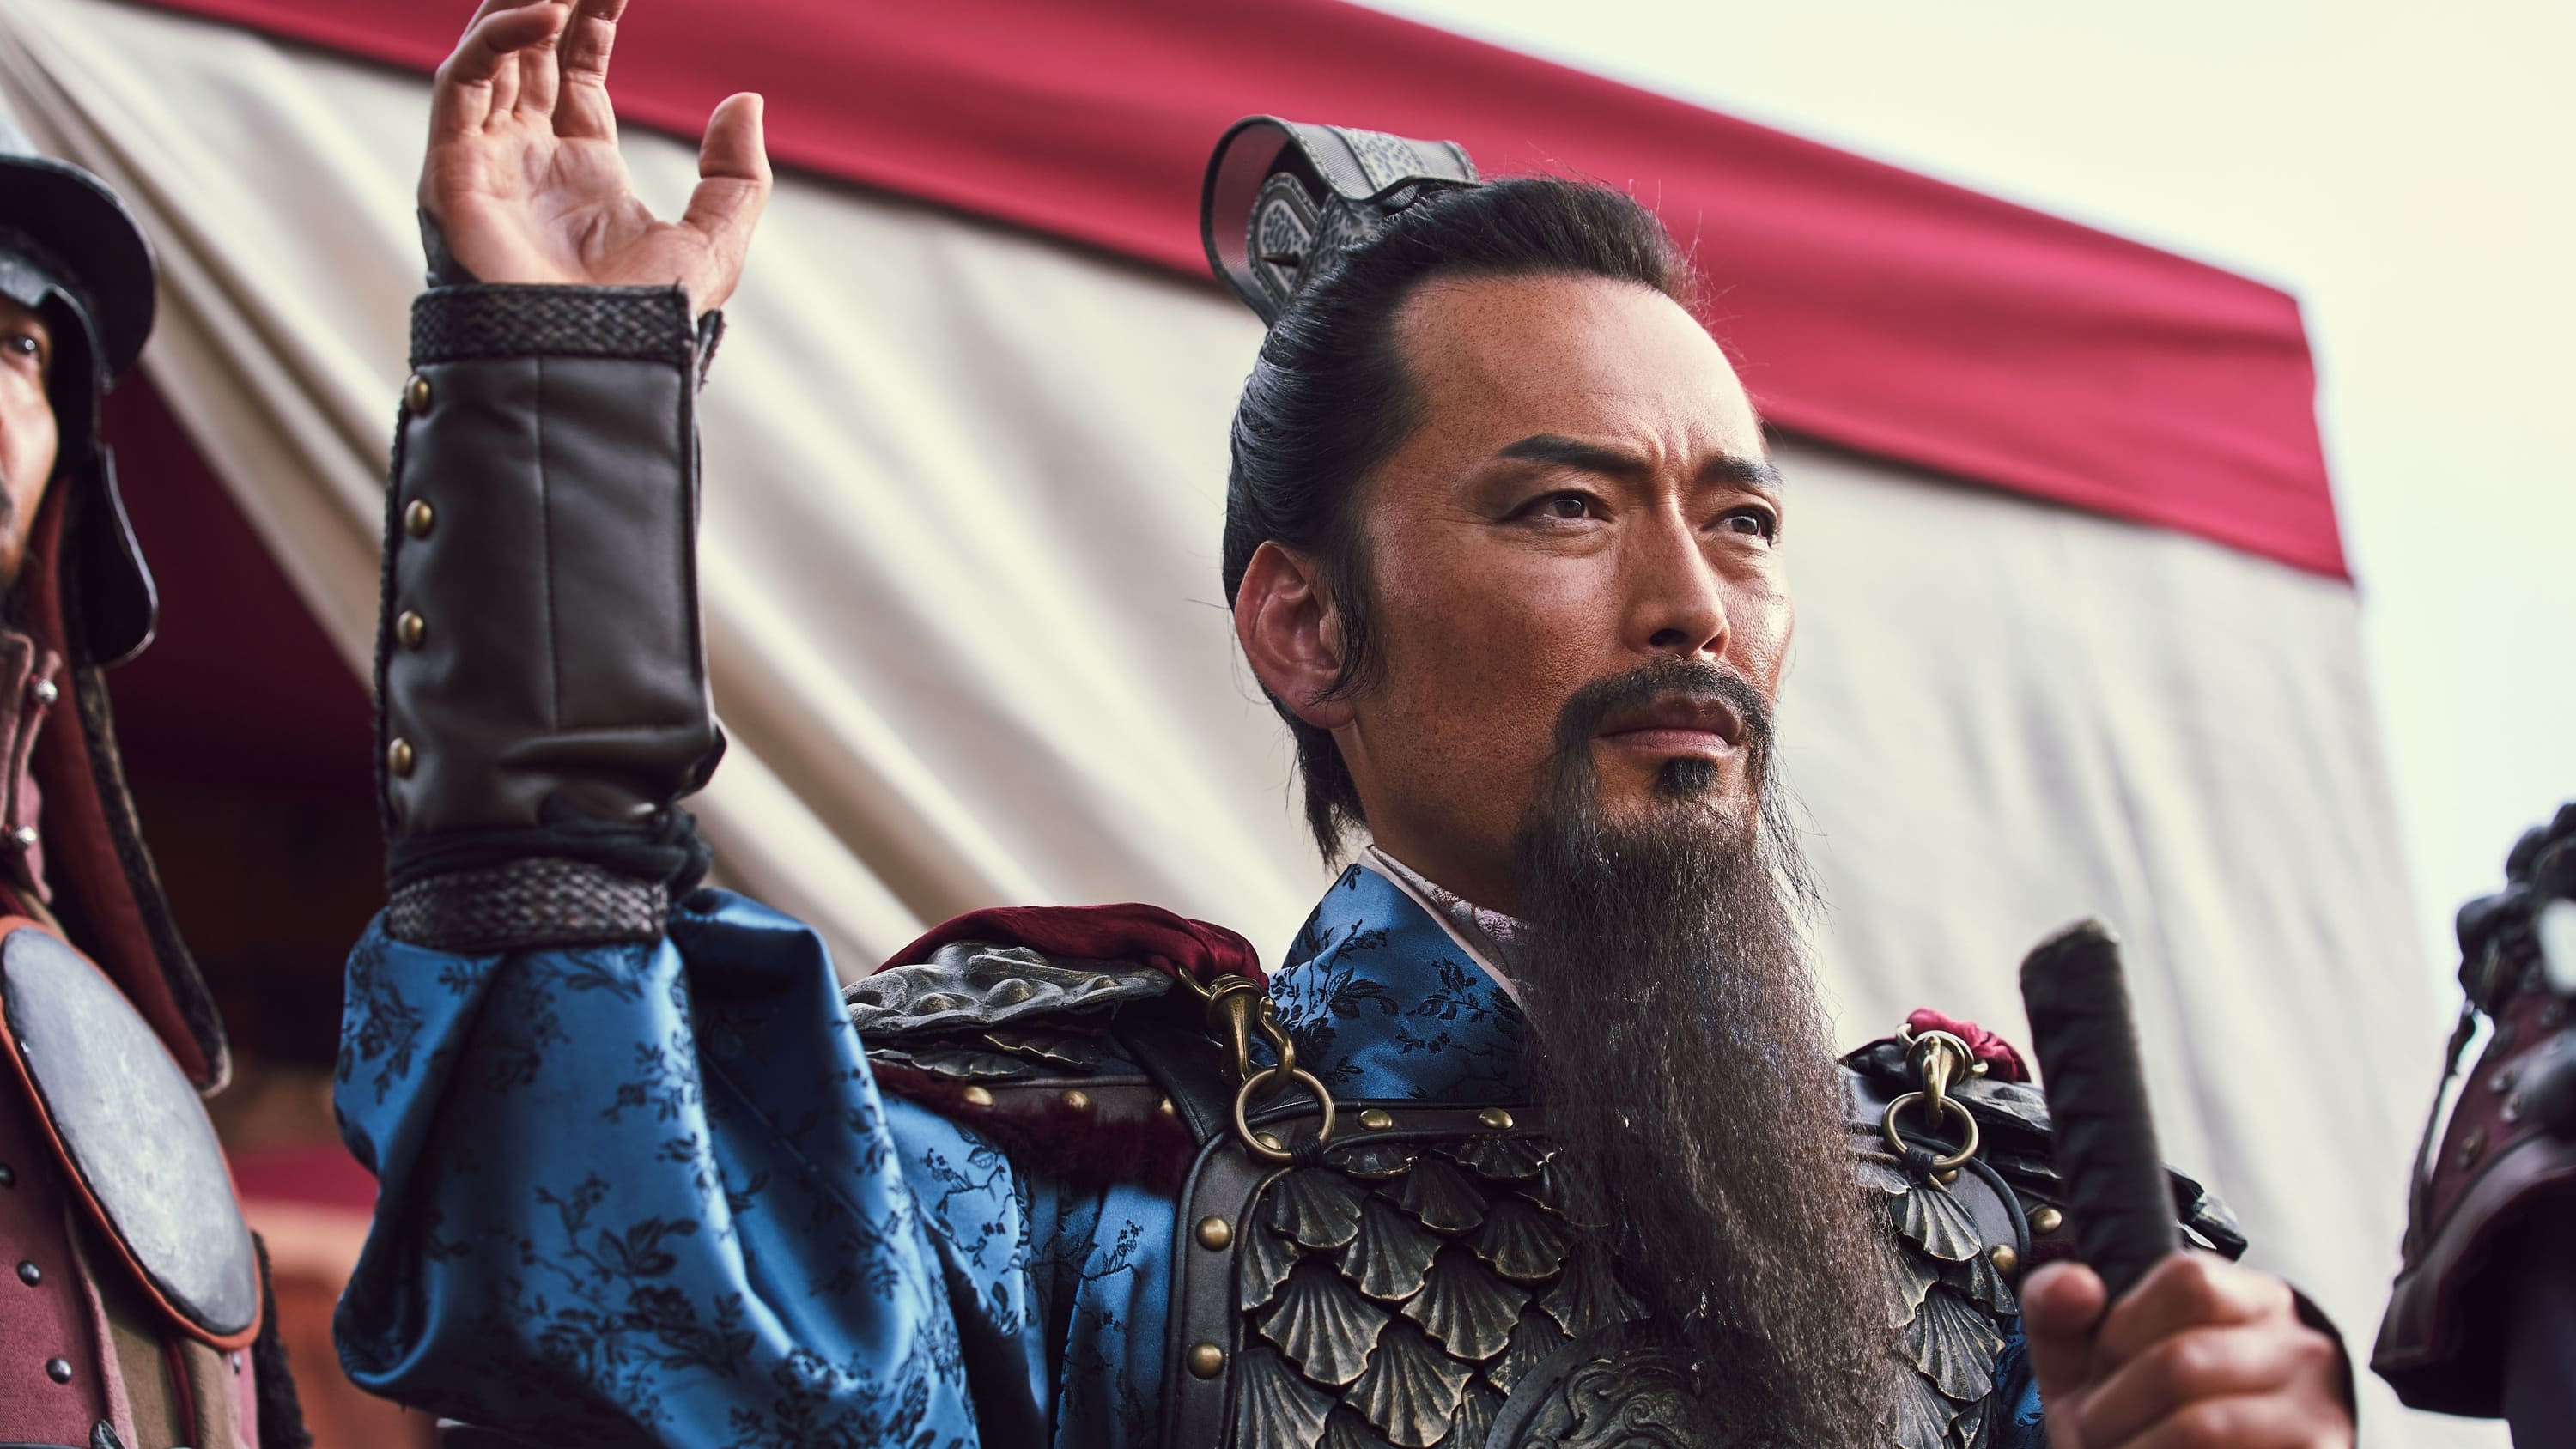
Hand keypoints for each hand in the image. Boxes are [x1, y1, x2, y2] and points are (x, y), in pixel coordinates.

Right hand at [420, 0, 770, 309]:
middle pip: (530, 49)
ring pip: (489, 53)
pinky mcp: (452, 170)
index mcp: (583, 170)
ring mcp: (487, 160)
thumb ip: (737, 175)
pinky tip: (546, 13)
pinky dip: (496, 40)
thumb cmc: (645, 322)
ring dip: (520, 2)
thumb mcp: (715, 242)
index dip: (594, 17)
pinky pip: (460, 83)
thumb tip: (748, 101)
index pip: (576, 68)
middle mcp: (529, 158)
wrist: (591, 367)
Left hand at [2024, 1255, 2350, 1447]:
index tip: (2100, 1369)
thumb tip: (2075, 1282)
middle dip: (2112, 1408)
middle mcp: (2299, 1347)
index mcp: (2250, 1300)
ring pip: (2204, 1423)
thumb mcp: (2091, 1361)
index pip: (2189, 1279)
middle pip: (2182, 1359)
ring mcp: (2317, 1411)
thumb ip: (2061, 1311)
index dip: (2123, 1328)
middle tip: (2096, 1431)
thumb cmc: (2144, 1418)